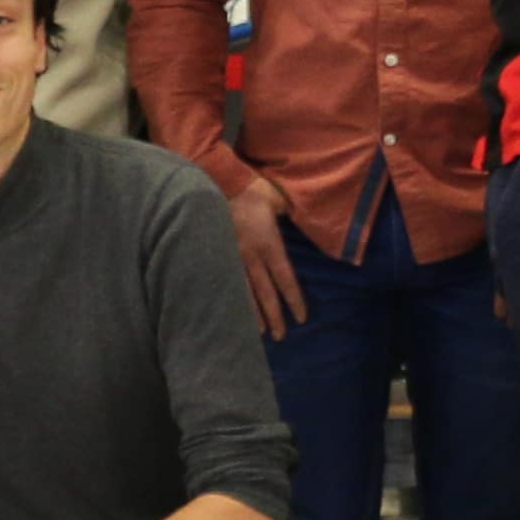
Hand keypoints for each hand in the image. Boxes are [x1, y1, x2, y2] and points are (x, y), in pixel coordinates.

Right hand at [224, 175, 308, 337]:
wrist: (218, 183)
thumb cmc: (253, 190)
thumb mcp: (279, 201)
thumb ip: (289, 214)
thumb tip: (302, 218)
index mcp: (269, 244)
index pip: (285, 279)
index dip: (294, 299)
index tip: (301, 318)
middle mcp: (252, 256)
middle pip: (265, 293)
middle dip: (274, 316)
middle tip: (281, 336)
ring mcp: (232, 257)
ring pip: (244, 292)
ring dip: (252, 314)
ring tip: (258, 333)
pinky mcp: (218, 254)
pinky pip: (226, 282)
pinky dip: (230, 299)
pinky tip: (231, 312)